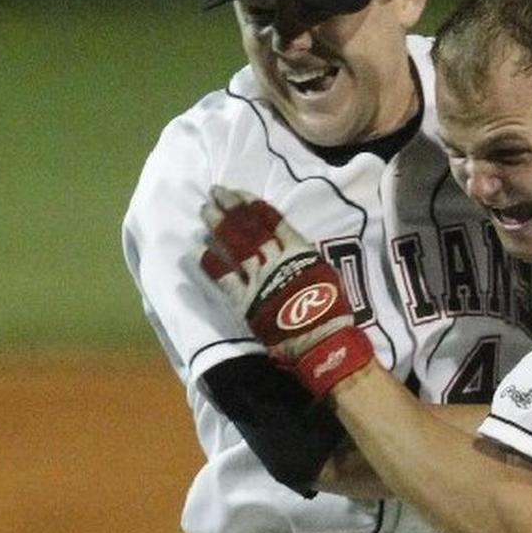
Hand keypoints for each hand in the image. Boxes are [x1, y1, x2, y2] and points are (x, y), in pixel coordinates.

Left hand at [200, 186, 373, 395]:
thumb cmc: (332, 310)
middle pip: (250, 228)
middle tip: (215, 192)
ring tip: (205, 209)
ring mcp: (260, 279)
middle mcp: (277, 260)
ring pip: (236, 246)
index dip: (253, 205)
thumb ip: (305, 258)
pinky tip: (199, 249)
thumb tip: (292, 247)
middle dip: (231, 207)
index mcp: (300, 251)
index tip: (239, 192)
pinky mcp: (247, 301)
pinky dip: (212, 264)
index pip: (273, 221)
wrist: (322, 341)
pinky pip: (225, 279)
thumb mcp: (325, 274)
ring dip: (219, 226)